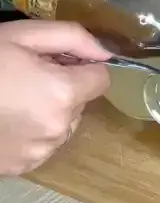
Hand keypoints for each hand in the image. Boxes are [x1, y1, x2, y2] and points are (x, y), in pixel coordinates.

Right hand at [0, 20, 110, 174]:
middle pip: (83, 101)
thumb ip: (73, 38)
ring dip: (52, 110)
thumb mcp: (23, 35)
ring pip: (66, 123)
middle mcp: (60, 127)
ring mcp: (43, 150)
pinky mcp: (25, 166)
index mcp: (63, 92)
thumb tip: (107, 52)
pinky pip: (47, 143)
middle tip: (30, 78)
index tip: (63, 63)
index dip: (85, 67)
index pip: (102, 79)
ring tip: (15, 100)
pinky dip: (36, 132)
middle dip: (66, 87)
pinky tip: (8, 121)